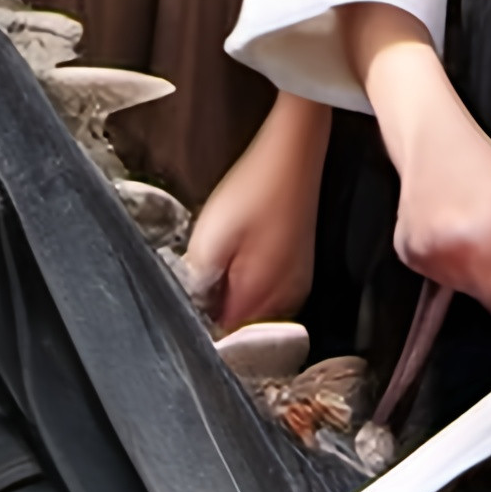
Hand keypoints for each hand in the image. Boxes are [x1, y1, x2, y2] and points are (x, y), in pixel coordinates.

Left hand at [182, 95, 325, 329]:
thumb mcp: (210, 235)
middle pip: (243, 325)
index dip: (203, 323)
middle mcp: (287, 297)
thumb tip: (195, 310)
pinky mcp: (299, 269)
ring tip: (224, 260)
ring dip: (235, 294)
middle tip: (205, 275)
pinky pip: (269, 292)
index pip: (227, 336)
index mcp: (262, 292)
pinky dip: (250, 281)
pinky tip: (242, 254)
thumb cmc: (255, 189)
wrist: (293, 156)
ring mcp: (297, 283)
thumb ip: (200, 282)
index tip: (191, 301)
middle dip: (219, 308)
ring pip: (256, 309)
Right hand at [346, 9, 490, 324]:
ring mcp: (421, 259)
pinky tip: (450, 228)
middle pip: (485, 300)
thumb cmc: (480, 164)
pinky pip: (439, 275)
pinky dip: (450, 261)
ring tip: (470, 227)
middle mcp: (446, 260)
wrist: (430, 139)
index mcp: (481, 247)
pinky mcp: (406, 255)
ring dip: (473, 270)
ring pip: (461, 290)